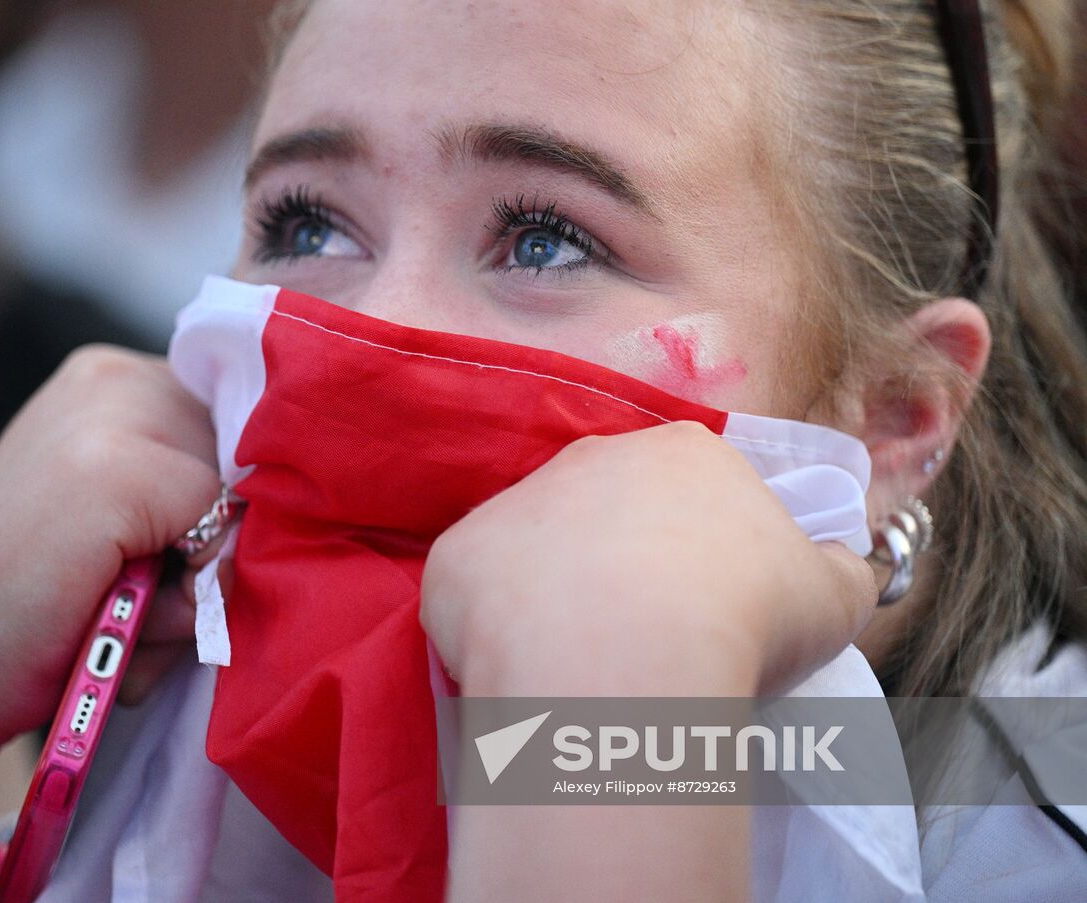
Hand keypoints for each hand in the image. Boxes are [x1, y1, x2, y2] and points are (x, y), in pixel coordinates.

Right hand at [0, 346, 220, 760]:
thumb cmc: (40, 610)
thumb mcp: (126, 524)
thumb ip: (198, 491)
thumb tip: (286, 501)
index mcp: (115, 378)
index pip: (245, 426)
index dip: (229, 506)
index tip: (174, 557)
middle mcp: (116, 376)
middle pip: (251, 463)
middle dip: (216, 545)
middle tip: (135, 596)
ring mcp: (115, 415)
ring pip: (240, 502)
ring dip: (203, 582)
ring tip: (125, 612)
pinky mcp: (119, 470)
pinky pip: (220, 533)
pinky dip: (186, 597)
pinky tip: (116, 616)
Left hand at [420, 422, 876, 696]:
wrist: (626, 658)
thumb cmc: (745, 617)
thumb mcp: (834, 597)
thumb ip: (840, 570)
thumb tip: (840, 566)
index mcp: (685, 454)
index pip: (693, 492)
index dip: (703, 556)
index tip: (710, 612)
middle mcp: (591, 459)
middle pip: (609, 514)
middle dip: (625, 569)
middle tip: (645, 642)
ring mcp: (516, 502)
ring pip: (538, 552)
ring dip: (557, 597)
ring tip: (585, 665)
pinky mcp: (459, 555)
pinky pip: (479, 593)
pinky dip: (497, 631)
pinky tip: (528, 672)